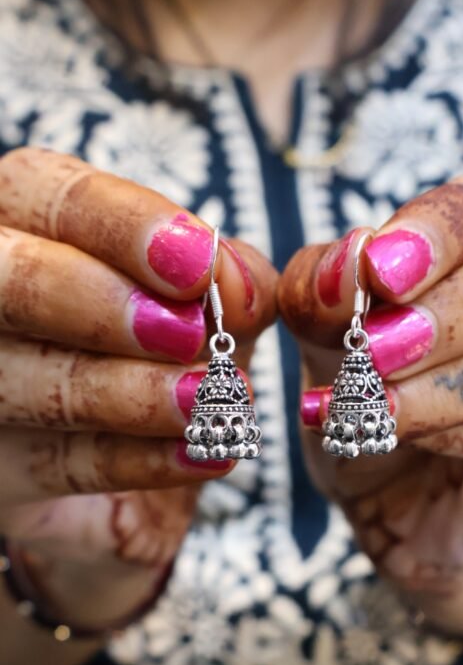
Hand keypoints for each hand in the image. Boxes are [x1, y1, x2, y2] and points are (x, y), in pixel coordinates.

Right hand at [0, 147, 276, 629]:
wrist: (149, 438)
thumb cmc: (171, 340)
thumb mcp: (211, 298)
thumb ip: (231, 277)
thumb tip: (236, 284)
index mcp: (37, 222)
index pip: (58, 197)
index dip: (127, 228)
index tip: (197, 265)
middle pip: (13, 282)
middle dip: (104, 307)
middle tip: (186, 334)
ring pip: (28, 382)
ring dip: (129, 394)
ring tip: (210, 403)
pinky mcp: (2, 466)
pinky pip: (58, 465)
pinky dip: (138, 460)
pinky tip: (201, 453)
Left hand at [279, 161, 462, 652]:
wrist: (378, 488)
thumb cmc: (364, 386)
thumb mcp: (322, 331)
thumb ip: (324, 287)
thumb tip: (351, 257)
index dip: (450, 224)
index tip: (377, 268)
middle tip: (381, 342)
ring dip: (457, 377)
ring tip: (372, 398)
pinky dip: (460, 428)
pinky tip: (397, 431)